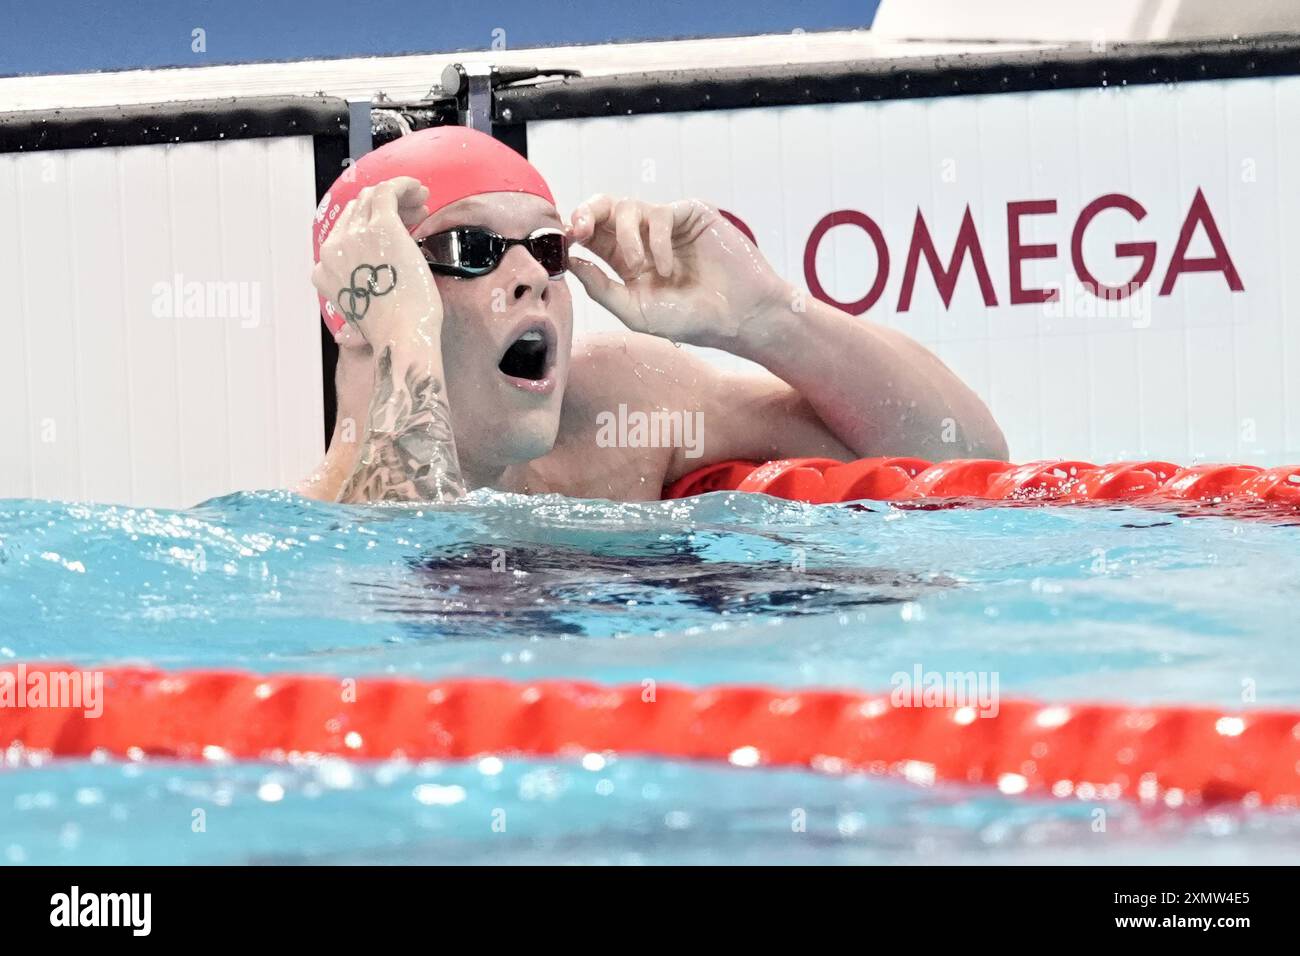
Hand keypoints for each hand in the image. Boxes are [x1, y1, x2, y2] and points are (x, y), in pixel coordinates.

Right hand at [312, 177, 441, 347]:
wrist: (402, 336)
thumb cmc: (391, 334)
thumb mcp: (360, 326)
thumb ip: (352, 324)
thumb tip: (346, 338)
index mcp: (324, 271)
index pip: (344, 232)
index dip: (369, 225)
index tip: (397, 231)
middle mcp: (332, 249)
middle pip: (358, 211)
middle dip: (387, 209)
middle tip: (415, 214)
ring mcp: (354, 235)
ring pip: (373, 198)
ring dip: (399, 198)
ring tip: (422, 204)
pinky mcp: (381, 226)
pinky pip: (388, 190)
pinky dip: (404, 185)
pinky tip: (420, 189)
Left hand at [566, 195, 792, 350]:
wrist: (738, 316)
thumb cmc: (691, 320)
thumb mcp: (636, 311)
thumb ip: (602, 288)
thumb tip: (570, 262)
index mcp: (626, 261)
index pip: (591, 235)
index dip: (573, 232)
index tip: (563, 242)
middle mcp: (643, 239)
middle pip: (604, 209)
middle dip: (586, 213)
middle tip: (580, 229)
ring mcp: (666, 225)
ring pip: (628, 207)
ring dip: (627, 238)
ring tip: (642, 268)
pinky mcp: (690, 215)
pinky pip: (661, 213)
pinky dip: (657, 240)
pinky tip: (667, 267)